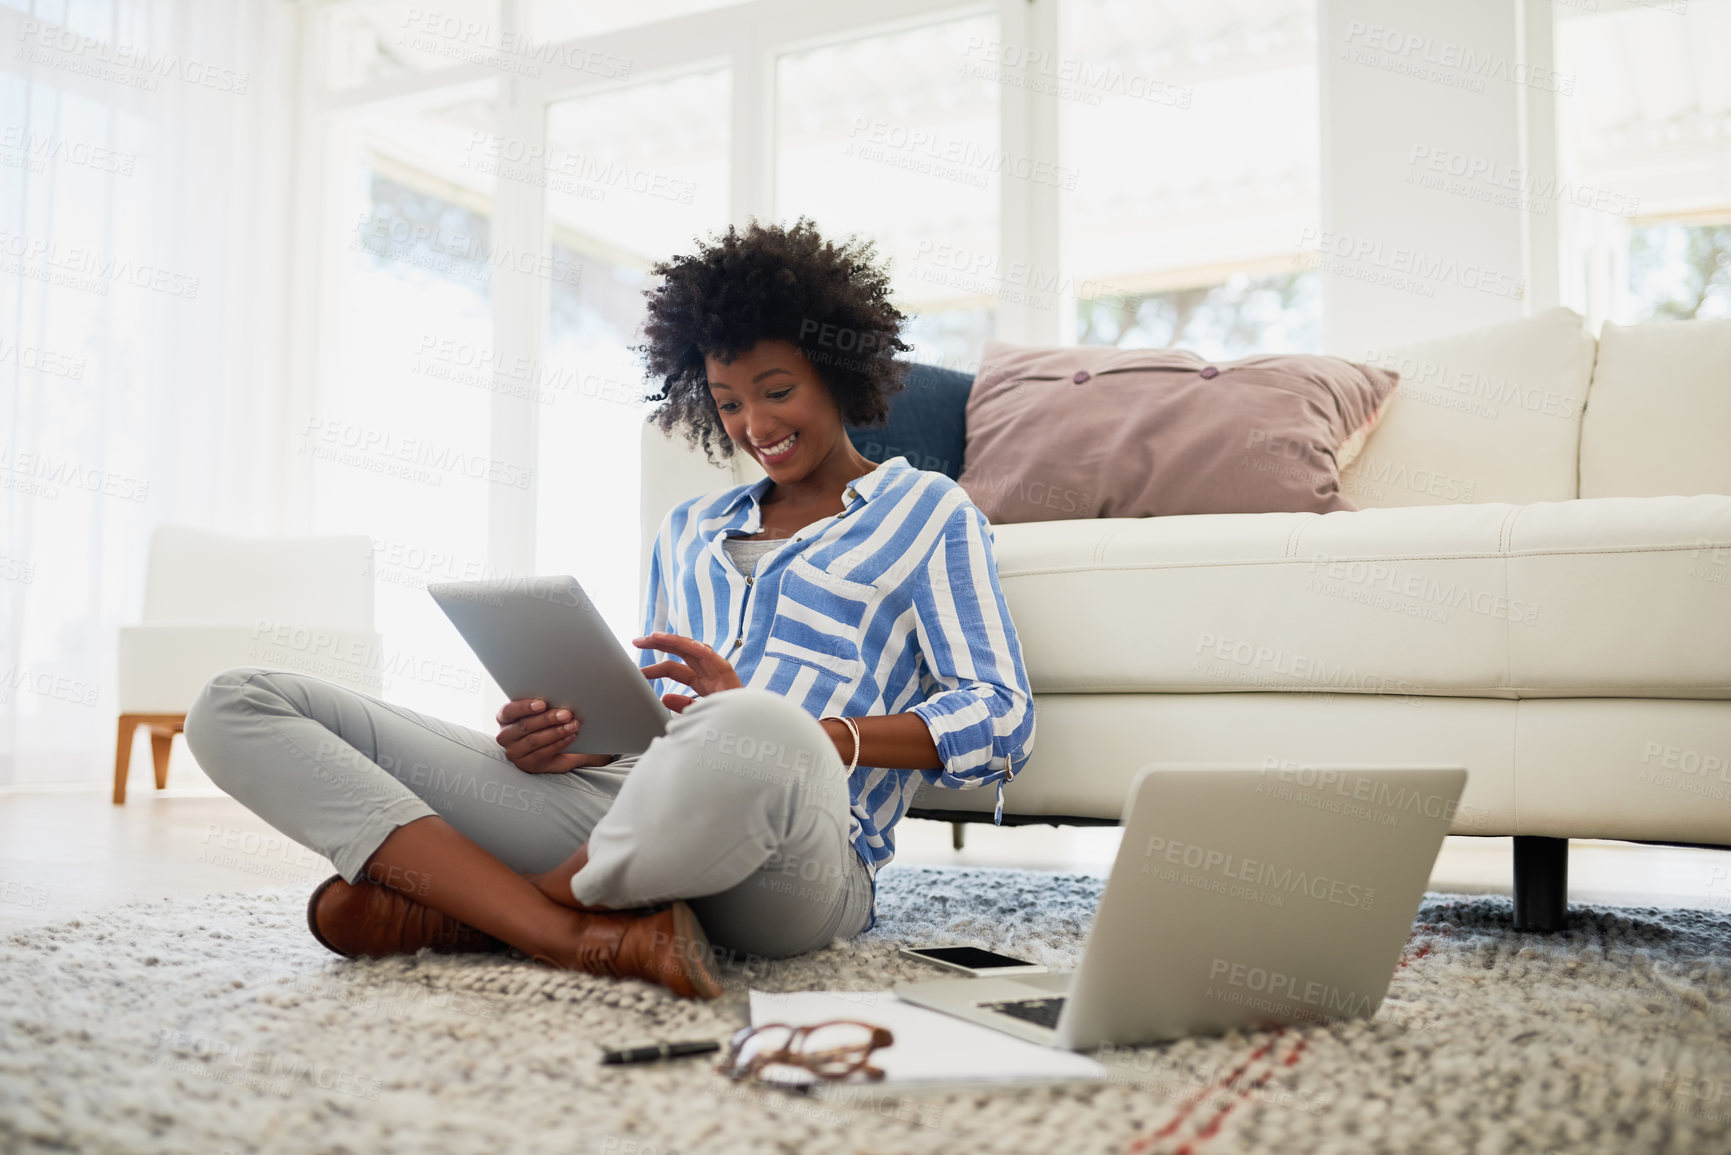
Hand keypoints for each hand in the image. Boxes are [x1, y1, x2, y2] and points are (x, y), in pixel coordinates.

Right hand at [495, 699, 615, 773]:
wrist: (554, 748)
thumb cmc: (544, 723)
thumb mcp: (541, 712)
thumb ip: (544, 704)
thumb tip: (562, 687)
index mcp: (505, 718)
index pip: (509, 710)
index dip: (525, 707)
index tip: (542, 703)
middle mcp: (505, 736)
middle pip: (525, 726)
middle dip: (548, 719)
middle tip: (567, 713)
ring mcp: (515, 752)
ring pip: (535, 740)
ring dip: (556, 731)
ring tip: (573, 724)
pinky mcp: (527, 764)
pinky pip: (543, 753)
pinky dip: (560, 743)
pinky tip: (571, 736)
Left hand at [632, 631, 743, 712]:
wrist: (748, 732)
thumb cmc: (725, 723)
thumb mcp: (698, 714)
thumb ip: (683, 705)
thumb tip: (664, 697)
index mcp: (701, 681)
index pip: (674, 668)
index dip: (654, 667)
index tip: (637, 670)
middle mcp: (708, 672)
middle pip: (681, 652)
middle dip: (659, 644)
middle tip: (637, 640)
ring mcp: (718, 672)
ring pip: (694, 649)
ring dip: (675, 641)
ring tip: (656, 636)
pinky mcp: (729, 676)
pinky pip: (715, 659)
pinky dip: (703, 651)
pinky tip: (690, 645)